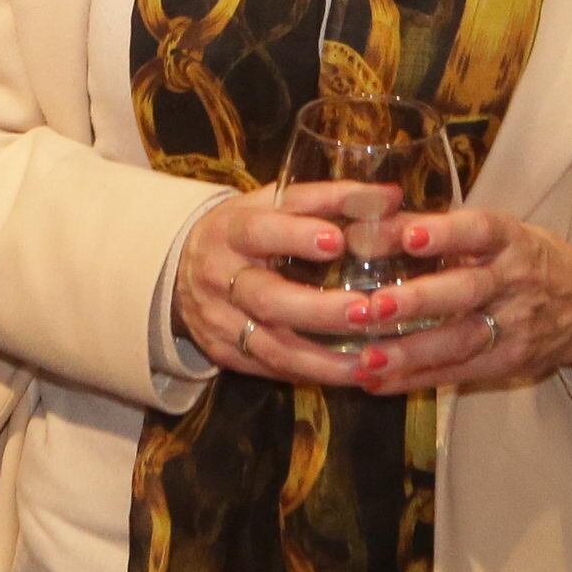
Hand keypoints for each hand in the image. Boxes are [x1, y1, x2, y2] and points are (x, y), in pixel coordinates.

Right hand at [171, 183, 404, 384]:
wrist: (180, 271)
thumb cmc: (246, 230)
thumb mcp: (273, 204)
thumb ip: (329, 198)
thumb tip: (390, 196)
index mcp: (231, 230)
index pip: (259, 232)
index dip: (295, 236)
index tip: (336, 241)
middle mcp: (220, 277)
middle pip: (268, 299)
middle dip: (319, 310)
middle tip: (367, 311)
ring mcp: (220, 321)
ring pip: (271, 347)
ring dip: (324, 360)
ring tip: (371, 361)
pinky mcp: (225, 354)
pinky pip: (271, 369)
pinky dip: (312, 374)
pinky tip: (349, 375)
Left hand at [319, 208, 571, 394]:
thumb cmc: (531, 260)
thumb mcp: (501, 234)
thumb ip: (442, 230)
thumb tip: (373, 220)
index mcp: (511, 240)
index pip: (480, 231)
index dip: (446, 233)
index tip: (410, 236)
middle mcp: (514, 282)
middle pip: (467, 291)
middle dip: (417, 301)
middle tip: (371, 307)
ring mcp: (513, 327)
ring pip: (460, 340)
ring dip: (409, 352)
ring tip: (366, 358)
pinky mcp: (507, 363)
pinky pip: (457, 373)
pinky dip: (414, 378)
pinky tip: (376, 381)